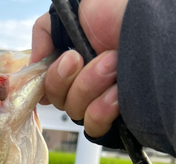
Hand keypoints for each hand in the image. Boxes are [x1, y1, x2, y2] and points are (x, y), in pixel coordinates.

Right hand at [30, 0, 128, 137]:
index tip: (69, 60)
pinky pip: (91, 126)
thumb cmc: (124, 15)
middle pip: (57, 99)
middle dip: (76, 78)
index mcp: (73, 63)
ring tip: (117, 67)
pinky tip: (119, 95)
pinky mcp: (110, 122)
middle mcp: (83, 84)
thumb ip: (46, 32)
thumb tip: (33, 64)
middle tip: (103, 56)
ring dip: (93, 87)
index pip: (46, 83)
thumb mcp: (76, 10)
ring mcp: (97, 104)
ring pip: (73, 111)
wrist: (156, 37)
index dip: (51, 77)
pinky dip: (102, 109)